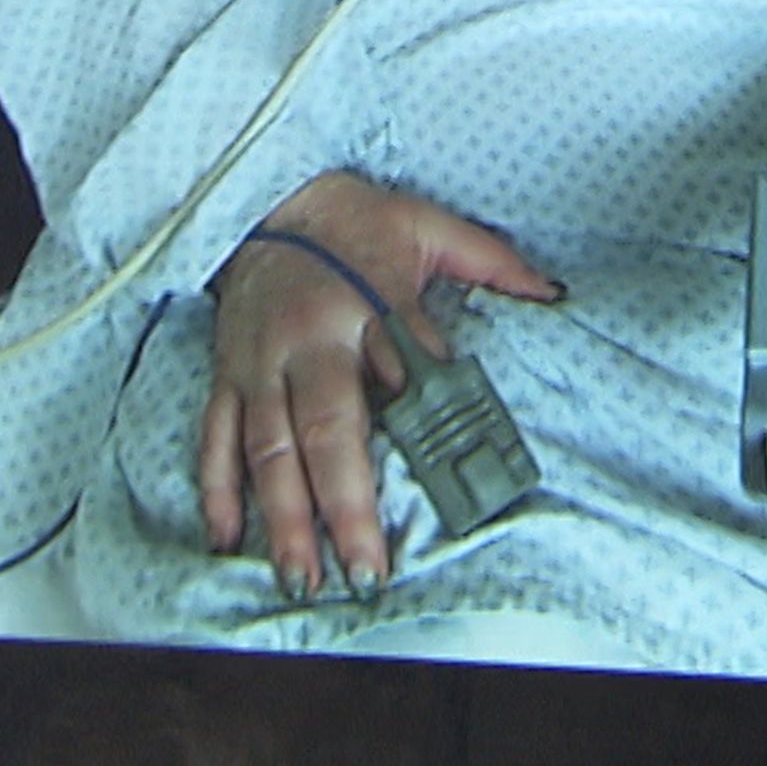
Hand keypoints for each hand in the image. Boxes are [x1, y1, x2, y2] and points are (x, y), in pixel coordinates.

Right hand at [196, 173, 561, 596]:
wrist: (264, 191)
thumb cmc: (353, 218)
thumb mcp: (426, 225)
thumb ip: (489, 261)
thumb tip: (552, 294)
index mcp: (359, 309)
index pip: (394, 381)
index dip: (413, 437)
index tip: (437, 490)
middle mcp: (303, 343)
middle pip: (323, 434)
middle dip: (341, 507)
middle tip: (363, 569)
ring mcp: (256, 362)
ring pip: (265, 449)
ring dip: (281, 515)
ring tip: (302, 574)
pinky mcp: (226, 371)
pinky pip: (214, 436)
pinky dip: (217, 488)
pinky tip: (228, 536)